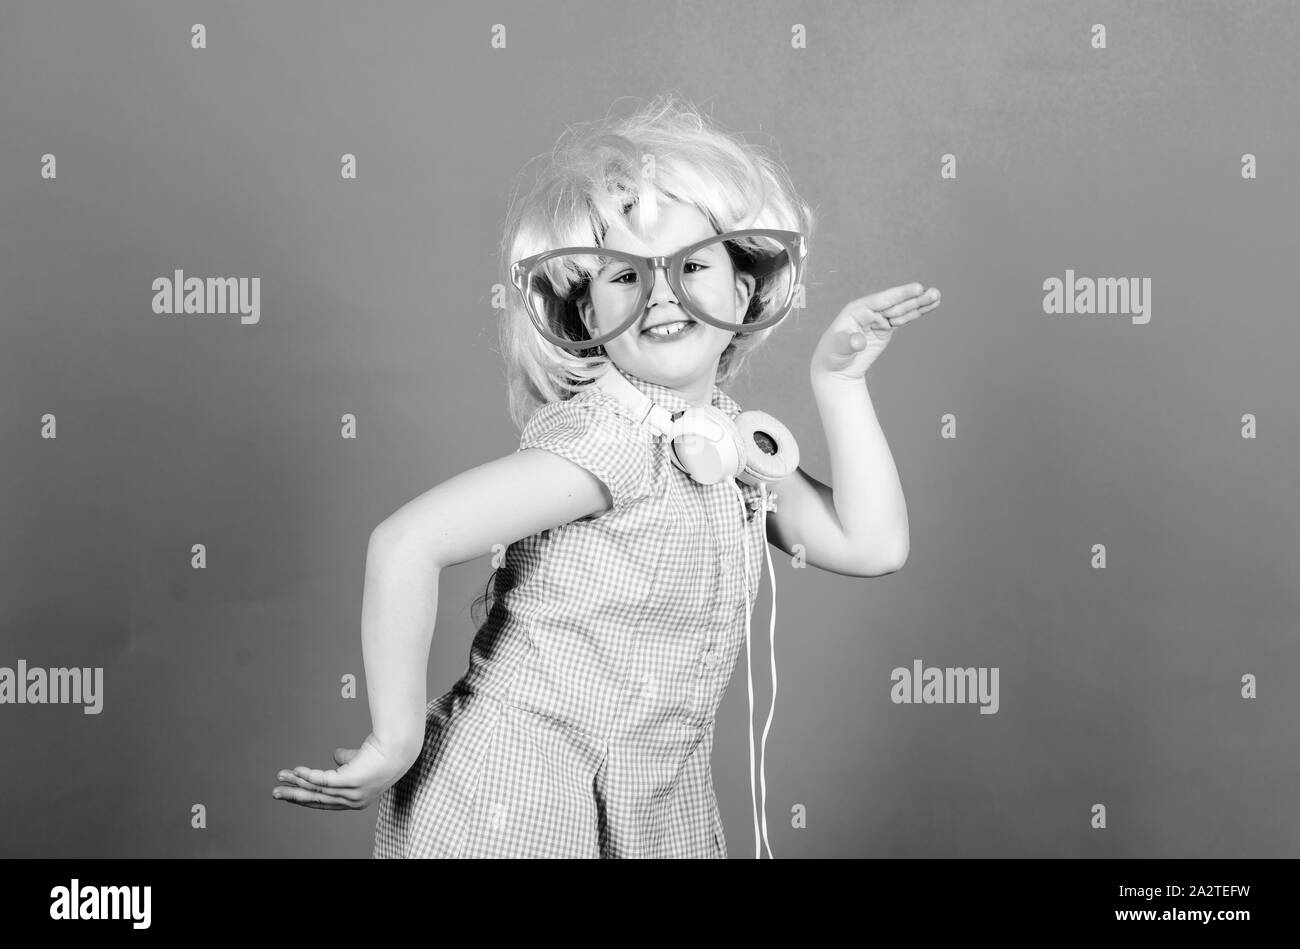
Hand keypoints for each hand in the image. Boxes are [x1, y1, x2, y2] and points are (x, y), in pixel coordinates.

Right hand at [272, 732, 421, 810]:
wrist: (399, 745)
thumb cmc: (384, 751)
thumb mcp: (361, 760)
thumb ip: (347, 761)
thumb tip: (336, 756)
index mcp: (356, 799)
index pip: (326, 802)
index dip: (306, 797)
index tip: (290, 792)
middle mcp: (354, 800)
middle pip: (317, 800)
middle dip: (294, 796)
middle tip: (276, 793)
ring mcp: (353, 793)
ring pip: (318, 790)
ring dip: (297, 783)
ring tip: (281, 776)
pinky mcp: (351, 781)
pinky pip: (324, 780)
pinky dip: (308, 775)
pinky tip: (297, 771)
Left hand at [810, 282, 940, 384]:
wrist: (835, 368)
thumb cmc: (832, 356)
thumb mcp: (838, 350)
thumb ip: (848, 343)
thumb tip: (858, 341)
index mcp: (856, 310)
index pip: (881, 300)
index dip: (899, 295)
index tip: (917, 288)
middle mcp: (869, 311)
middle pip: (895, 303)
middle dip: (914, 298)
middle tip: (934, 293)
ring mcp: (878, 319)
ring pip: (902, 309)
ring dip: (920, 304)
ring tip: (937, 296)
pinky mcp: (885, 328)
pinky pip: (903, 318)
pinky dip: (916, 313)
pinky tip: (930, 306)